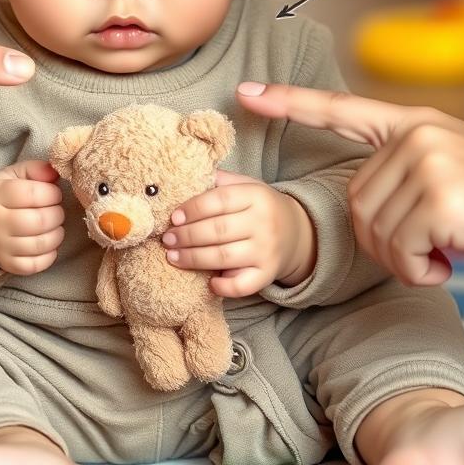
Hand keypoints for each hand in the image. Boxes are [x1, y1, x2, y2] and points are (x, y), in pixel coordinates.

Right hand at [0, 160, 63, 274]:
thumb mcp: (11, 174)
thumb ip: (35, 169)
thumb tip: (56, 174)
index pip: (34, 193)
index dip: (53, 193)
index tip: (53, 193)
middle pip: (40, 221)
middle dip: (57, 214)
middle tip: (55, 210)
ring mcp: (0, 246)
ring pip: (41, 244)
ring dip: (57, 233)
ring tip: (53, 225)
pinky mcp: (6, 264)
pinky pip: (36, 265)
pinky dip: (49, 255)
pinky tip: (47, 243)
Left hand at [161, 170, 314, 297]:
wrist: (297, 232)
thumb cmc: (260, 207)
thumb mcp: (247, 185)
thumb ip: (221, 181)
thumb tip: (186, 177)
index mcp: (256, 196)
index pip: (220, 200)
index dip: (193, 209)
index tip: (173, 218)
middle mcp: (263, 223)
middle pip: (217, 230)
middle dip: (186, 236)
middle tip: (167, 239)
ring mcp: (267, 251)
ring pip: (223, 257)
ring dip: (193, 259)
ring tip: (172, 256)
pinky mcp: (267, 274)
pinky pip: (243, 285)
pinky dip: (224, 286)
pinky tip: (209, 283)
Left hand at [235, 82, 463, 282]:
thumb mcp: (457, 171)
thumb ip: (410, 173)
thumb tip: (370, 209)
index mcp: (415, 124)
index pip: (340, 109)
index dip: (290, 103)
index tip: (247, 94)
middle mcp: (414, 135)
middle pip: (355, 204)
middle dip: (382, 241)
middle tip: (428, 249)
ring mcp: (426, 162)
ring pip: (375, 232)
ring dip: (405, 259)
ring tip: (447, 251)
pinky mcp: (441, 197)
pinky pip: (399, 252)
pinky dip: (420, 270)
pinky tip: (453, 260)